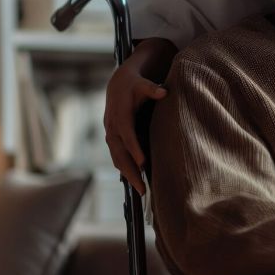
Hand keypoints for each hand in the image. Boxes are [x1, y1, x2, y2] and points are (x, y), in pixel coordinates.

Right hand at [103, 38, 175, 193]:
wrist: (118, 84)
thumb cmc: (134, 84)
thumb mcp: (143, 83)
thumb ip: (152, 89)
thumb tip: (164, 91)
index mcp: (120, 116)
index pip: (128, 136)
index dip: (134, 150)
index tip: (143, 164)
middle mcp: (113, 127)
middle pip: (120, 153)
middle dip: (131, 172)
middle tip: (143, 189)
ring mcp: (111, 134)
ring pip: (117, 158)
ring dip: (127, 175)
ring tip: (141, 190)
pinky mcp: (112, 138)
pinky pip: (117, 157)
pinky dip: (124, 169)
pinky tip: (134, 181)